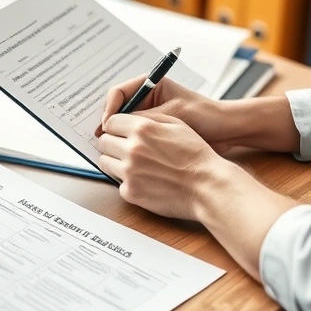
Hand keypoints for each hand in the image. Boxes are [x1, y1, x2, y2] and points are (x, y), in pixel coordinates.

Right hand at [96, 75, 230, 150]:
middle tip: (101, 140)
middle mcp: (147, 100)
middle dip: (109, 124)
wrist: (227, 131)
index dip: (109, 109)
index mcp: (151, 86)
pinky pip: (134, 139)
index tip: (106, 125)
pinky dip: (128, 146)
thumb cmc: (205, 116)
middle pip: (117, 110)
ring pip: (123, 127)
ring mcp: (150, 117)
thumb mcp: (172, 115)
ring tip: (111, 150)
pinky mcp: (154, 134)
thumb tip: (113, 126)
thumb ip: (143, 119)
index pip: (119, 93)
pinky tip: (125, 157)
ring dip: (117, 137)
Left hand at [99, 112, 237, 219]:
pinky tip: (144, 179)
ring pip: (105, 162)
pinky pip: (117, 183)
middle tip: (125, 147)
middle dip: (113, 142)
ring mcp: (129, 172)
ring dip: (115, 161)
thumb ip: (148, 119)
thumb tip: (128, 118)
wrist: (207, 186)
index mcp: (142, 129)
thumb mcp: (176, 124)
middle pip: (104, 141)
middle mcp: (132, 149)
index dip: (115, 125)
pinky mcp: (130, 193)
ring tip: (134, 163)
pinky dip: (127, 181)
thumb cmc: (195, 155)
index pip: (111, 121)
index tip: (119, 130)